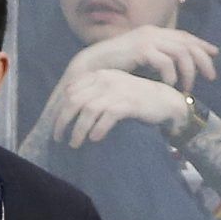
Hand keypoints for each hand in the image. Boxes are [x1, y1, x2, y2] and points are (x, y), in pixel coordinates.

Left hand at [41, 67, 187, 148]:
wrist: (165, 101)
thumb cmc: (134, 100)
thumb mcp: (112, 91)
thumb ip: (92, 95)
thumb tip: (65, 110)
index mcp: (101, 75)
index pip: (71, 90)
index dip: (58, 110)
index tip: (55, 126)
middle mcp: (108, 80)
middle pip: (74, 101)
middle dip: (62, 122)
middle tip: (59, 138)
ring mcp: (119, 90)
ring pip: (88, 110)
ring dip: (78, 130)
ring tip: (74, 143)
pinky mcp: (130, 103)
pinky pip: (107, 116)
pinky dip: (98, 129)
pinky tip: (94, 139)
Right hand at [67, 24, 217, 91]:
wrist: (89, 65)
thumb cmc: (112, 65)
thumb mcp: (138, 58)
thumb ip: (155, 58)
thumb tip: (172, 67)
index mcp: (154, 33)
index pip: (185, 36)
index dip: (202, 45)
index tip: (214, 55)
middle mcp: (154, 33)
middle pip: (188, 44)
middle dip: (203, 60)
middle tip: (211, 76)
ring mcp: (148, 40)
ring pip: (181, 53)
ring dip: (188, 71)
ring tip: (188, 87)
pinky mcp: (141, 50)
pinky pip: (165, 62)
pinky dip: (171, 74)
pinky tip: (171, 84)